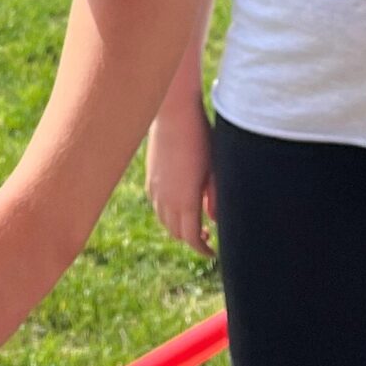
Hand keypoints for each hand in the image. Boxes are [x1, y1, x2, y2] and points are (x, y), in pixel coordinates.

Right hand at [146, 102, 215, 255]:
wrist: (174, 113)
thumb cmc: (201, 138)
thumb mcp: (215, 169)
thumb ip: (216, 198)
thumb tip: (214, 220)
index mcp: (186, 201)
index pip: (192, 238)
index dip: (202, 249)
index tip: (213, 252)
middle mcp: (166, 199)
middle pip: (176, 233)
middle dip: (191, 239)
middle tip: (207, 234)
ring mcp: (155, 189)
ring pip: (164, 221)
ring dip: (178, 227)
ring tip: (194, 220)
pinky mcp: (150, 178)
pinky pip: (156, 205)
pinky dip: (167, 212)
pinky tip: (179, 201)